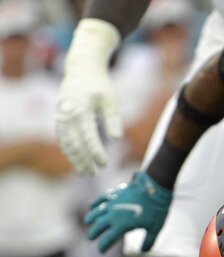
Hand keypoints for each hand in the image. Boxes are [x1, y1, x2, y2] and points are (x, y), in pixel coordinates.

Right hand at [55, 18, 122, 173]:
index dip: (95, 151)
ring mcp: (61, 114)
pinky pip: (61, 136)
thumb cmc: (100, 84)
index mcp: (81, 108)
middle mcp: (68, 112)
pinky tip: (75, 160)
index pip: (88, 135)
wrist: (81, 69)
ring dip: (73, 157)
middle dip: (83, 159)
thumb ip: (113, 119)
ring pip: (65, 141)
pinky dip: (67, 150)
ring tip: (84, 172)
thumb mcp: (110, 99)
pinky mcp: (59, 116)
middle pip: (74, 141)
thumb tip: (116, 139)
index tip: (103, 164)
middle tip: (93, 173)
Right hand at [85, 171, 172, 252]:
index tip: (101, 251)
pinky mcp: (115, 193)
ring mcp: (113, 203)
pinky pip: (101, 199)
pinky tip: (92, 205)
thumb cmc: (156, 209)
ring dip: (91, 217)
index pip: (108, 238)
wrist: (154, 187)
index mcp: (122, 225)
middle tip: (90, 238)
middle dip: (94, 232)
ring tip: (87, 222)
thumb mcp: (155, 228)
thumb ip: (149, 240)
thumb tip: (144, 251)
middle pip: (99, 225)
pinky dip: (95, 203)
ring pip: (97, 211)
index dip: (103, 246)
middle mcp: (113, 215)